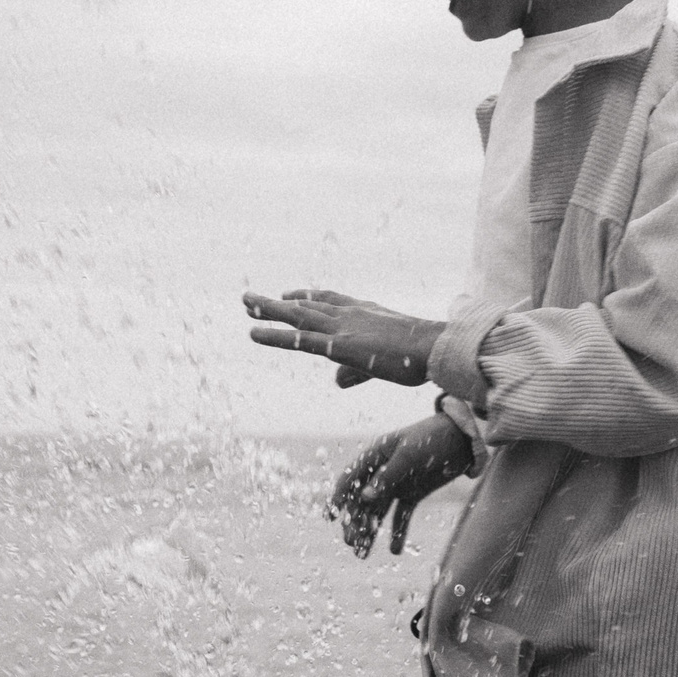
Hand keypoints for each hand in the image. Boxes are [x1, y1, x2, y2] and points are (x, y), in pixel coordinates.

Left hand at [245, 288, 443, 387]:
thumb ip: (354, 372)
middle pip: (305, 305)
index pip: (329, 300)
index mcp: (362, 313)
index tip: (288, 293)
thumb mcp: (381, 362)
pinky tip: (254, 334)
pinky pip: (299, 340)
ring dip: (268, 310)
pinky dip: (274, 336)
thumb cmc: (419, 355)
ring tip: (244, 304)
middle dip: (276, 303)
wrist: (433, 347)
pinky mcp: (338, 346)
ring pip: (297, 316)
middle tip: (250, 298)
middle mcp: (347, 315)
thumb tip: (334, 382)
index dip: (306, 297)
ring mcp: (341, 328)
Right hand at [330, 414, 474, 557]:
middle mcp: (381, 472)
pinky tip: (395, 551)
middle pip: (362, 502)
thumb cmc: (433, 438)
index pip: (350, 479)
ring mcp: (396, 484)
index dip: (338, 498)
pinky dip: (398, 533)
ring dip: (370, 533)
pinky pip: (401, 516)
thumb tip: (365, 498)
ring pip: (378, 512)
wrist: (462, 438)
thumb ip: (387, 476)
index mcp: (375, 457)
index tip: (330, 517)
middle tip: (352, 544)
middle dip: (355, 523)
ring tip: (362, 555)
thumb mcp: (410, 455)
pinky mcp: (413, 494)